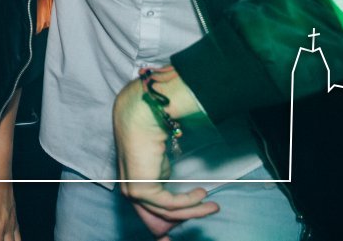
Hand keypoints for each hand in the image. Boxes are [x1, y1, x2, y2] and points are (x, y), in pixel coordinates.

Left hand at [113, 76, 218, 237]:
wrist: (141, 114)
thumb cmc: (150, 133)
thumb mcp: (159, 164)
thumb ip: (162, 181)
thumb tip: (175, 199)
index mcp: (132, 185)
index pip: (145, 213)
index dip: (161, 228)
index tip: (169, 240)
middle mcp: (129, 191)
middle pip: (158, 218)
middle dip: (184, 220)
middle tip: (210, 213)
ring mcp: (132, 191)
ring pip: (168, 212)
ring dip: (195, 209)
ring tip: (212, 204)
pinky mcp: (141, 189)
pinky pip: (170, 204)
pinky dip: (189, 201)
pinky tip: (201, 193)